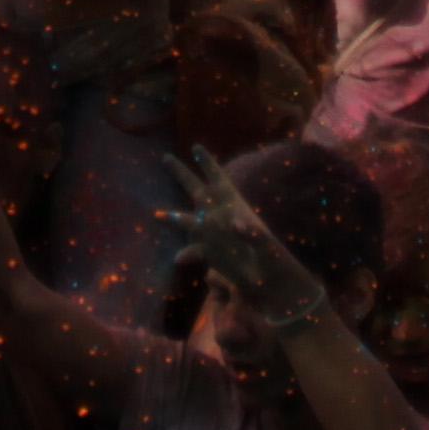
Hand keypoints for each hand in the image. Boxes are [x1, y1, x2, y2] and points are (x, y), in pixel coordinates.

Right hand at [165, 145, 327, 332]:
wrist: (271, 282)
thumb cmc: (272, 259)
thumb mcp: (266, 244)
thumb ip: (251, 233)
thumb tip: (236, 224)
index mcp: (234, 206)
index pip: (218, 179)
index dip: (207, 164)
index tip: (196, 147)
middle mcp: (220, 216)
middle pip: (197, 190)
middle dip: (182, 174)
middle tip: (165, 157)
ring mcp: (214, 234)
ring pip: (189, 220)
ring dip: (174, 217)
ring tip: (156, 214)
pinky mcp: (212, 255)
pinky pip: (194, 252)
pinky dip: (186, 255)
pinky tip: (177, 259)